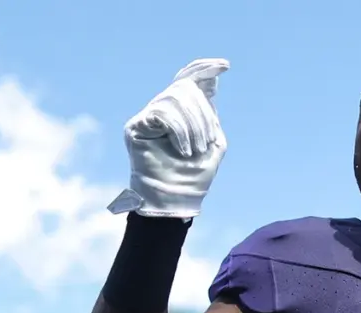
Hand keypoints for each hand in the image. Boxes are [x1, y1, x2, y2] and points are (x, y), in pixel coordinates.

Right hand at [108, 58, 229, 218]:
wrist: (177, 199)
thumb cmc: (195, 176)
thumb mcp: (213, 142)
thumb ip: (210, 114)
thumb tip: (210, 81)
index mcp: (182, 112)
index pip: (188, 79)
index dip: (204, 68)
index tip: (225, 65)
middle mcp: (163, 110)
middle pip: (186, 89)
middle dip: (202, 115)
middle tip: (206, 143)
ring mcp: (148, 117)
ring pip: (175, 99)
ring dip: (193, 125)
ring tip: (196, 150)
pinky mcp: (135, 126)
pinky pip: (162, 113)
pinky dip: (179, 131)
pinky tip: (183, 150)